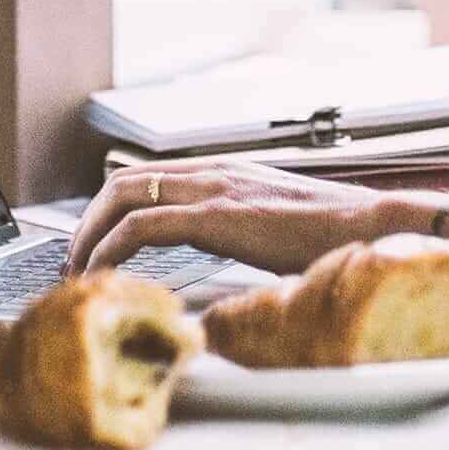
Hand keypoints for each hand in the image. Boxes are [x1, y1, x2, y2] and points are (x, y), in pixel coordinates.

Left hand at [68, 162, 399, 276]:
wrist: (373, 227)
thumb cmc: (339, 237)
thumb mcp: (281, 233)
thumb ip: (250, 238)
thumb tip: (234, 271)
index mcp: (227, 174)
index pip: (150, 176)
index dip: (113, 209)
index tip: (98, 245)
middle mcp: (214, 171)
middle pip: (124, 180)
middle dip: (89, 220)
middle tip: (75, 261)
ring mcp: (213, 188)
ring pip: (122, 195)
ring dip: (90, 234)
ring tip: (78, 273)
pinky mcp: (216, 214)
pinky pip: (142, 226)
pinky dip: (111, 249)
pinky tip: (103, 277)